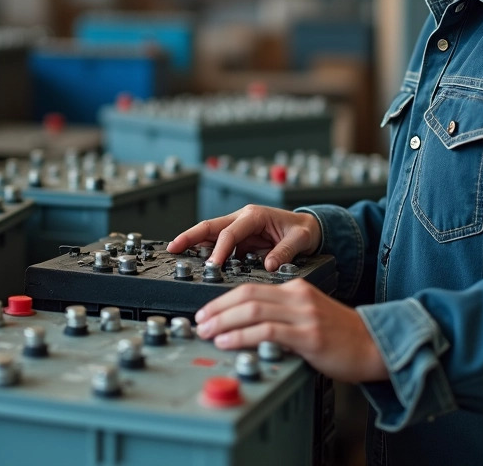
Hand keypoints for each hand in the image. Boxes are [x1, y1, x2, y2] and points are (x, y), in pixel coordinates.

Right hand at [167, 204, 321, 270]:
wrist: (310, 228)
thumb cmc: (304, 230)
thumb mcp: (300, 239)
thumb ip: (284, 252)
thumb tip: (268, 265)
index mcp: (254, 216)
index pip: (229, 233)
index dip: (219, 250)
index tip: (212, 266)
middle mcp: (242, 219)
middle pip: (209, 226)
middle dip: (189, 236)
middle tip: (173, 247)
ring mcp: (239, 228)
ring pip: (210, 234)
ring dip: (193, 243)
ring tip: (176, 253)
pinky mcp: (239, 240)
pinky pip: (218, 245)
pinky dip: (205, 252)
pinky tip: (196, 262)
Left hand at [195, 278, 388, 383]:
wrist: (375, 346)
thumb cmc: (343, 337)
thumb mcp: (309, 317)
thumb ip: (283, 317)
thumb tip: (248, 329)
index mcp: (297, 289)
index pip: (251, 287)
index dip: (223, 299)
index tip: (207, 312)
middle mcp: (298, 296)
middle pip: (247, 294)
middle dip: (217, 308)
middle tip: (199, 321)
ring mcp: (304, 315)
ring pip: (253, 310)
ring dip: (224, 321)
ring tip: (207, 332)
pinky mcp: (308, 335)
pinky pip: (267, 330)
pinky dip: (242, 335)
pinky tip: (228, 342)